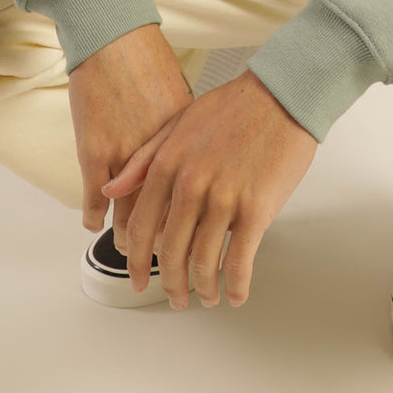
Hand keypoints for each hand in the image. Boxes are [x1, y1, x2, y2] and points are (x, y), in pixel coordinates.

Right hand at [67, 22, 194, 250]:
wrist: (115, 37)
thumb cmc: (149, 64)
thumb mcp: (182, 104)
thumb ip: (192, 141)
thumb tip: (207, 167)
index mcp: (187, 146)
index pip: (197, 204)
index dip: (199, 233)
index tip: (198, 252)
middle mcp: (161, 158)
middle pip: (169, 221)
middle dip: (170, 253)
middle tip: (170, 275)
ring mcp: (127, 157)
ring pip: (132, 219)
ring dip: (132, 244)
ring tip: (135, 261)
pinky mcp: (95, 152)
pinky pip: (95, 201)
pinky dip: (94, 217)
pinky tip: (94, 225)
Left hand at [101, 68, 316, 309]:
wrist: (282, 94)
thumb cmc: (234, 106)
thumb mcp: (179, 124)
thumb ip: (144, 160)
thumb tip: (111, 189)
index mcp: (167, 164)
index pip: (142, 226)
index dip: (137, 260)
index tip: (137, 278)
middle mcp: (190, 184)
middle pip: (171, 251)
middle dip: (170, 283)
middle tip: (175, 298)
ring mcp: (224, 198)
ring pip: (204, 262)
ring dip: (203, 288)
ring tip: (206, 297)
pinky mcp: (257, 208)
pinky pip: (240, 260)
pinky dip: (236, 285)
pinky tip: (236, 295)